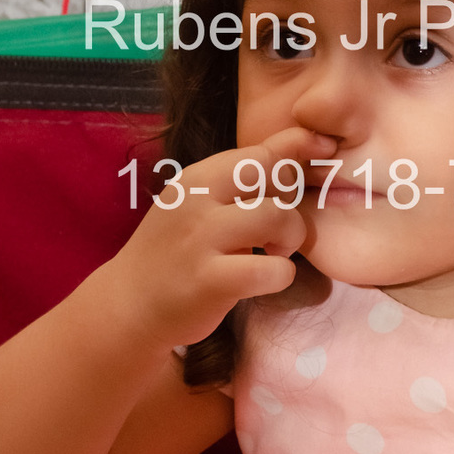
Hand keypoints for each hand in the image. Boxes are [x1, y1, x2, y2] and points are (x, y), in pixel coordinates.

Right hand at [109, 127, 336, 352]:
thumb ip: (235, 185)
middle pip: (270, 172)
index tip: (326, 147)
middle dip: (290, 198)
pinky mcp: (210, 281)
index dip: (298, 146)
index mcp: (195, 179)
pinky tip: (264, 280)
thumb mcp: (196, 208)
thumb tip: (297, 154)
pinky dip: (281, 276)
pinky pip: (273, 270)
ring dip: (290, 238)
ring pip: (278, 216)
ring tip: (273, 253)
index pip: (258, 150)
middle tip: (279, 229)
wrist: (127, 308)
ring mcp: (201, 240)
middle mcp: (196, 201)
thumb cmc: (174, 256)